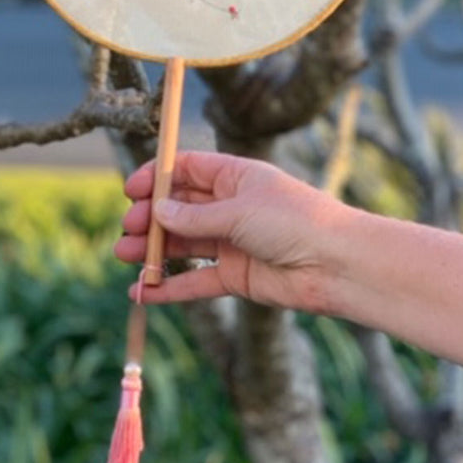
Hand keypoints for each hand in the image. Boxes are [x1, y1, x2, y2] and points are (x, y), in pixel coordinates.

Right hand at [114, 151, 347, 311]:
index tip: (131, 191)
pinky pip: (195, 280)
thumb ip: (194, 217)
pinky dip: (169, 287)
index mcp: (235, 177)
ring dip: (153, 250)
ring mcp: (232, 242)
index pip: (186, 170)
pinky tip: (142, 293)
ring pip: (183, 244)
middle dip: (151, 217)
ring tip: (125, 256)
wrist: (336, 265)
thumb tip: (157, 212)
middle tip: (129, 229)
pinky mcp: (235, 276)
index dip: (156, 178)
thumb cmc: (294, 221)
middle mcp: (231, 207)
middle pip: (179, 209)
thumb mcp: (239, 211)